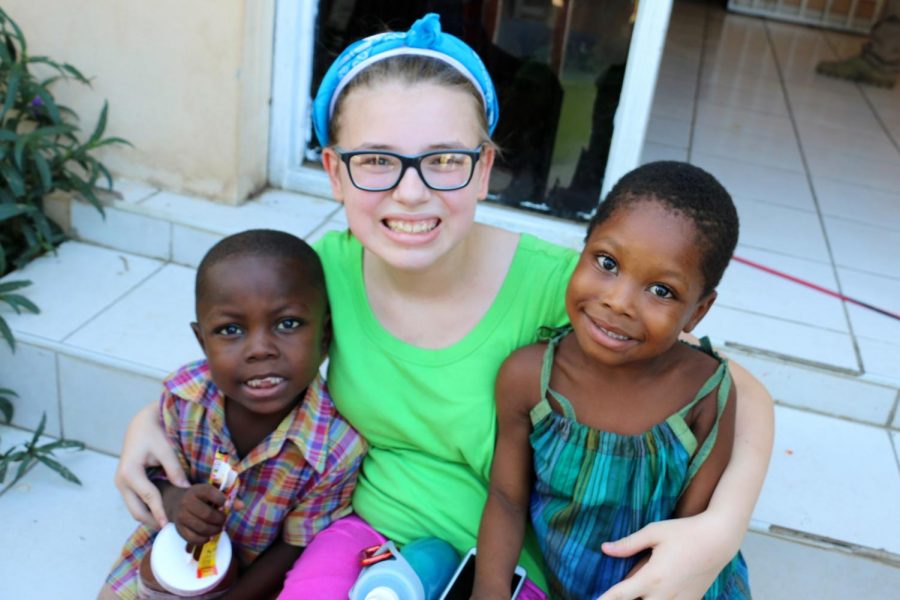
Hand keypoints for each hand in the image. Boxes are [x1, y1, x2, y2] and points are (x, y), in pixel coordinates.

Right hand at [113, 402, 188, 527]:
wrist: (140, 423)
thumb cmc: (153, 433)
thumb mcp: (165, 449)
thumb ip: (175, 470)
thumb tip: (186, 489)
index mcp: (129, 472)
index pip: (148, 498)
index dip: (160, 512)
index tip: (170, 526)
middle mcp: (121, 481)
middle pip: (136, 510)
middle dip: (153, 521)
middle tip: (172, 529)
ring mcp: (121, 484)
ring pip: (135, 508)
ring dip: (150, 517)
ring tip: (170, 523)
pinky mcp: (126, 484)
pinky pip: (136, 501)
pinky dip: (147, 508)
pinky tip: (162, 511)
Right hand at [168, 483, 227, 545]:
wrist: (176, 502)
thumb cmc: (200, 498)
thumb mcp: (212, 493)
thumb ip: (227, 499)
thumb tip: (241, 506)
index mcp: (197, 490)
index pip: (211, 493)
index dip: (222, 501)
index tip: (226, 506)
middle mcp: (187, 502)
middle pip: (208, 515)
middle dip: (220, 520)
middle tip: (224, 521)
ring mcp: (181, 516)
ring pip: (201, 528)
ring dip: (214, 530)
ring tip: (219, 528)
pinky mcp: (179, 528)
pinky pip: (193, 538)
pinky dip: (204, 539)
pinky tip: (210, 536)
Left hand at [597, 514, 736, 599]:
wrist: (719, 540)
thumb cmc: (685, 532)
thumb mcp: (654, 532)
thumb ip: (628, 544)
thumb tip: (605, 549)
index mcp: (652, 577)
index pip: (620, 595)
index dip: (604, 599)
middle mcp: (664, 595)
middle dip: (625, 599)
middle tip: (621, 589)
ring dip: (642, 599)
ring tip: (637, 588)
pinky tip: (654, 591)